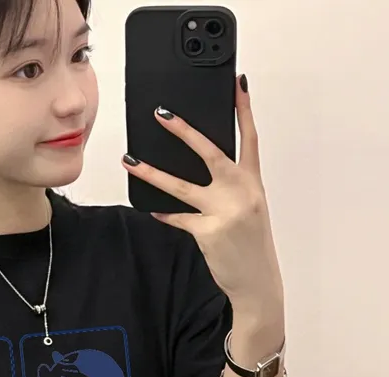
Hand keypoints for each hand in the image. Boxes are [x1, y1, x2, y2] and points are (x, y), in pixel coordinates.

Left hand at [122, 74, 283, 316]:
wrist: (257, 280)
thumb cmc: (251, 244)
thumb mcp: (250, 210)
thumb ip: (231, 188)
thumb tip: (202, 172)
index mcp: (253, 184)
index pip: (249, 139)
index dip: (244, 110)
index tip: (236, 85)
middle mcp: (241, 192)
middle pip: (211, 153)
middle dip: (185, 132)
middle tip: (162, 115)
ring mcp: (224, 212)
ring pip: (182, 186)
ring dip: (153, 173)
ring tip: (131, 161)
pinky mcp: (207, 232)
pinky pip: (178, 218)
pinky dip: (164, 214)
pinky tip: (151, 210)